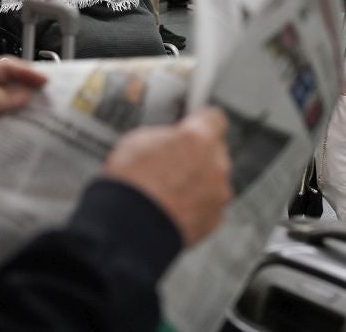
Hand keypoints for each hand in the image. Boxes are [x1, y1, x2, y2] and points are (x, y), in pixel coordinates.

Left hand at [0, 58, 46, 168]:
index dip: (26, 71)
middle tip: (52, 95)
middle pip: (12, 83)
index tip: (45, 81)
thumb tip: (25, 94)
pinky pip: (8, 120)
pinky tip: (32, 129)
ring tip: (47, 112)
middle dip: (31, 87)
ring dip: (28, 107)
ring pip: (12, 102)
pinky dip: (20, 123)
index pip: (6, 66)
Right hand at [104, 109, 231, 246]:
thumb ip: (164, 136)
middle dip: (196, 155)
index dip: (200, 120)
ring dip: (197, 182)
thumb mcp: (136, 141)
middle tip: (171, 161)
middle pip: (214, 151)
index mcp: (198, 138)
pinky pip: (208, 205)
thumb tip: (168, 139)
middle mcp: (215, 164)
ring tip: (167, 189)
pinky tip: (171, 207)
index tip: (193, 123)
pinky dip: (195, 205)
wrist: (128, 227)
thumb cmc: (129, 183)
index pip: (213, 117)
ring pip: (213, 180)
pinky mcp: (214, 220)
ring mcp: (217, 194)